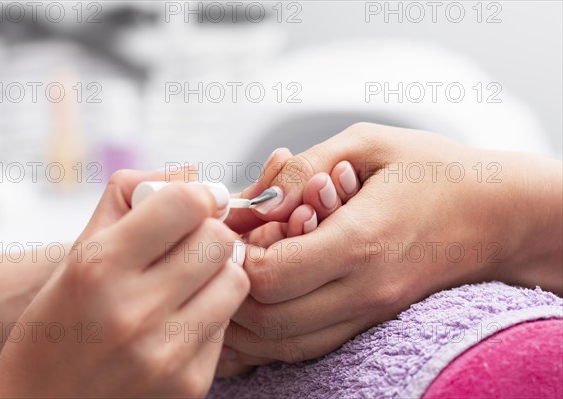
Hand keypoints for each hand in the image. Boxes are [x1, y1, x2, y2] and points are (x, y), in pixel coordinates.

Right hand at [0, 169, 249, 397]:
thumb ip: (131, 198)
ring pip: (235, 280)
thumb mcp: (79, 251)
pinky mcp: (189, 385)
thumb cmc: (61, 319)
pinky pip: (227, 325)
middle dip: (209, 233)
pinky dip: (210, 315)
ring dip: (218, 274)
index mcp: (99, 267)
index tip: (194, 204)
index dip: (197, 196)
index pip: (185, 204)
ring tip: (189, 283)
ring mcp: (165, 353)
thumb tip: (195, 177)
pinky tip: (180, 322)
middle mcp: (133, 311)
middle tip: (190, 245)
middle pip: (219, 239)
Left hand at [223, 123, 561, 364]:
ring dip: (247, 320)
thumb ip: (302, 169)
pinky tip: (258, 304)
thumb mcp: (368, 144)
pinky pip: (309, 346)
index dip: (238, 256)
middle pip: (269, 321)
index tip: (234, 231)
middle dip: (232, 291)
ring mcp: (370, 312)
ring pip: (285, 345)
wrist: (498, 213)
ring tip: (232, 280)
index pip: (271, 276)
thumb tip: (253, 198)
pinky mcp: (372, 319)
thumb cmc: (434, 170)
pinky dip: (273, 334)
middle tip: (223, 257)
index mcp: (361, 241)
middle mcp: (365, 290)